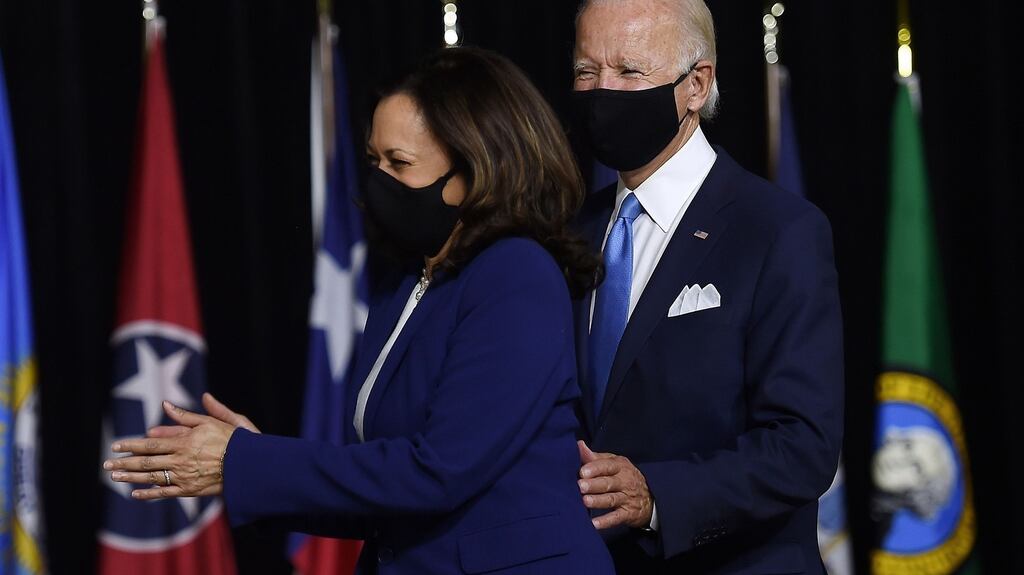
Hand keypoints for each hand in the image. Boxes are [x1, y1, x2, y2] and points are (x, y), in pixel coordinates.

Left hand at [104, 396, 253, 499]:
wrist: (247, 464)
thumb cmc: (231, 439)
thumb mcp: (210, 421)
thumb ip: (185, 416)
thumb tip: (166, 405)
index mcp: (184, 441)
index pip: (151, 443)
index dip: (131, 444)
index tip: (115, 445)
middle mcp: (180, 460)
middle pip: (146, 461)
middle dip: (124, 462)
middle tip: (106, 465)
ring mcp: (183, 476)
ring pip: (151, 477)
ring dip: (131, 477)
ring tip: (115, 477)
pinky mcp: (189, 490)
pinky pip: (164, 493)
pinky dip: (148, 493)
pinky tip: (135, 494)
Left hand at [578, 440, 653, 529]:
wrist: (650, 497)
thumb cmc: (623, 477)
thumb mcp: (614, 464)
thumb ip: (595, 457)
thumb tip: (578, 445)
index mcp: (620, 466)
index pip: (608, 466)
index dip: (595, 468)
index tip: (582, 471)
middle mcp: (625, 482)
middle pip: (608, 483)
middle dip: (594, 484)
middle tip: (580, 486)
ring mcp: (627, 498)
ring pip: (611, 499)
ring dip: (598, 501)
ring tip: (586, 501)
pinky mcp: (628, 514)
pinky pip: (616, 518)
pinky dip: (606, 522)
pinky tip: (594, 524)